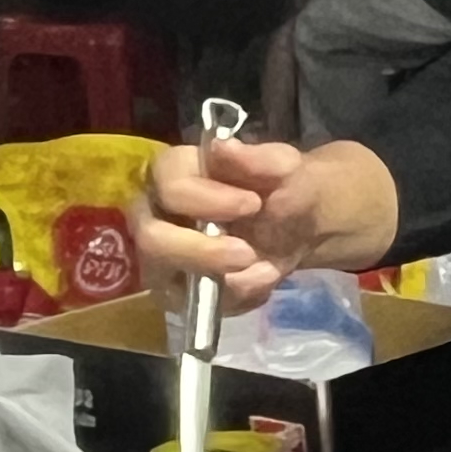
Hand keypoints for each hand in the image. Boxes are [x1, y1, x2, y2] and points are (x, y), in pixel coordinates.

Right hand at [132, 135, 396, 313]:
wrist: (299, 226)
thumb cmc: (280, 187)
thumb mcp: (284, 168)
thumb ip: (258, 158)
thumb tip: (222, 147)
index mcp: (175, 173)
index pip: (166, 182)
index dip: (204, 198)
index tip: (252, 204)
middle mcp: (155, 213)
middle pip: (151, 237)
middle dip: (200, 250)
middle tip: (248, 252)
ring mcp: (162, 255)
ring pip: (164, 275)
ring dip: (215, 276)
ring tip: (264, 270)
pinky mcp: (176, 289)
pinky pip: (193, 304)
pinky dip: (235, 296)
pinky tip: (263, 279)